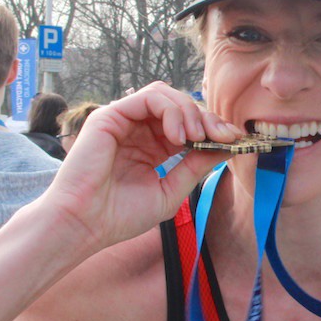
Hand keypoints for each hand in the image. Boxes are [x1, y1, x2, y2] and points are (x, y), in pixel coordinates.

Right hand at [44, 82, 239, 249]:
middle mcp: (139, 131)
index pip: (189, 126)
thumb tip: (228, 146)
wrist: (84, 225)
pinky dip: (171, 111)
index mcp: (152, 148)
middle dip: (208, 118)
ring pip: (167, 95)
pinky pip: (150, 97)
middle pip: (181, 107)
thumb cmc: (119, 216)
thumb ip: (196, 166)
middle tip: (225, 135)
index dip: (213, 129)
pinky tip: (179, 136)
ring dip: (190, 112)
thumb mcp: (170, 190)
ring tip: (196, 138)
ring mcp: (124, 121)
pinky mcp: (111, 115)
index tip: (236, 140)